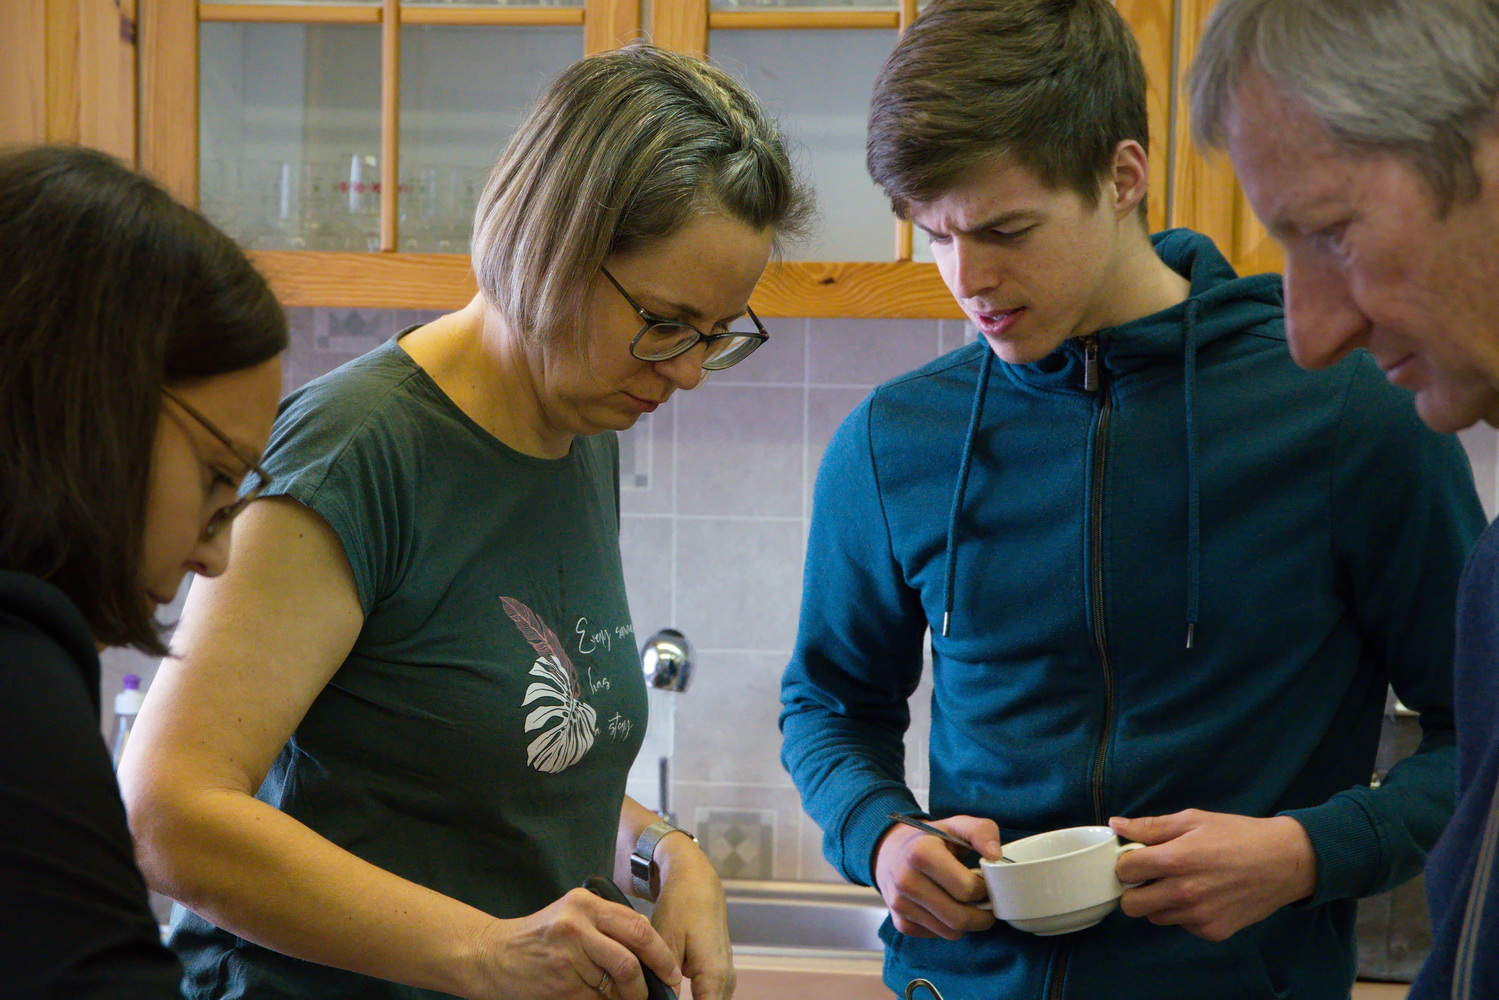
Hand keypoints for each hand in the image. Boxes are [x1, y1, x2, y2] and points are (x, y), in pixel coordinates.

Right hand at [470, 888, 681, 999]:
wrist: (492, 955)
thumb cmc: (538, 937)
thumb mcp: (572, 917)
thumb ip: (607, 927)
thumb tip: (649, 954)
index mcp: (585, 904)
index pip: (637, 927)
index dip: (661, 953)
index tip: (672, 970)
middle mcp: (578, 925)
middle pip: (631, 955)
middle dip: (651, 978)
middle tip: (659, 991)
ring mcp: (567, 956)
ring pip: (616, 983)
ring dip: (626, 996)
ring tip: (625, 997)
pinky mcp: (560, 985)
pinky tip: (598, 999)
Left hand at [652, 833, 735, 999]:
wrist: (697, 882)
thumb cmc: (681, 906)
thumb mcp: (665, 943)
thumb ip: (665, 982)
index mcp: (715, 976)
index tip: (658, 998)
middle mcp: (726, 981)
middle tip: (654, 994)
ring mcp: (725, 979)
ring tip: (660, 991)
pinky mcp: (719, 975)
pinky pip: (708, 998)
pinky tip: (669, 994)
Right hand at [873, 815, 1000, 939]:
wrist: (892, 852)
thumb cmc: (932, 840)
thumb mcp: (957, 826)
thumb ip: (982, 831)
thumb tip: (996, 855)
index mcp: (920, 853)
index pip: (967, 889)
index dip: (985, 889)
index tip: (985, 882)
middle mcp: (906, 881)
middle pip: (959, 918)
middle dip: (982, 915)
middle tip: (987, 903)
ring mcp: (900, 904)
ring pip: (950, 932)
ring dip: (967, 922)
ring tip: (968, 904)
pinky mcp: (900, 922)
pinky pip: (937, 935)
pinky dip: (948, 927)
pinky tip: (947, 908)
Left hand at [1110, 810, 1317, 941]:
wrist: (1284, 862)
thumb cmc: (1237, 835)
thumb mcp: (1193, 819)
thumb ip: (1151, 826)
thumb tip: (1116, 825)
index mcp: (1175, 860)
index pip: (1124, 871)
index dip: (1127, 862)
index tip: (1137, 858)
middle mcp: (1183, 893)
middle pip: (1131, 905)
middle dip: (1135, 890)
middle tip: (1151, 876)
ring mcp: (1198, 916)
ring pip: (1155, 917)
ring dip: (1159, 903)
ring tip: (1182, 883)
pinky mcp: (1213, 931)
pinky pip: (1182, 925)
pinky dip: (1185, 913)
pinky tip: (1204, 895)